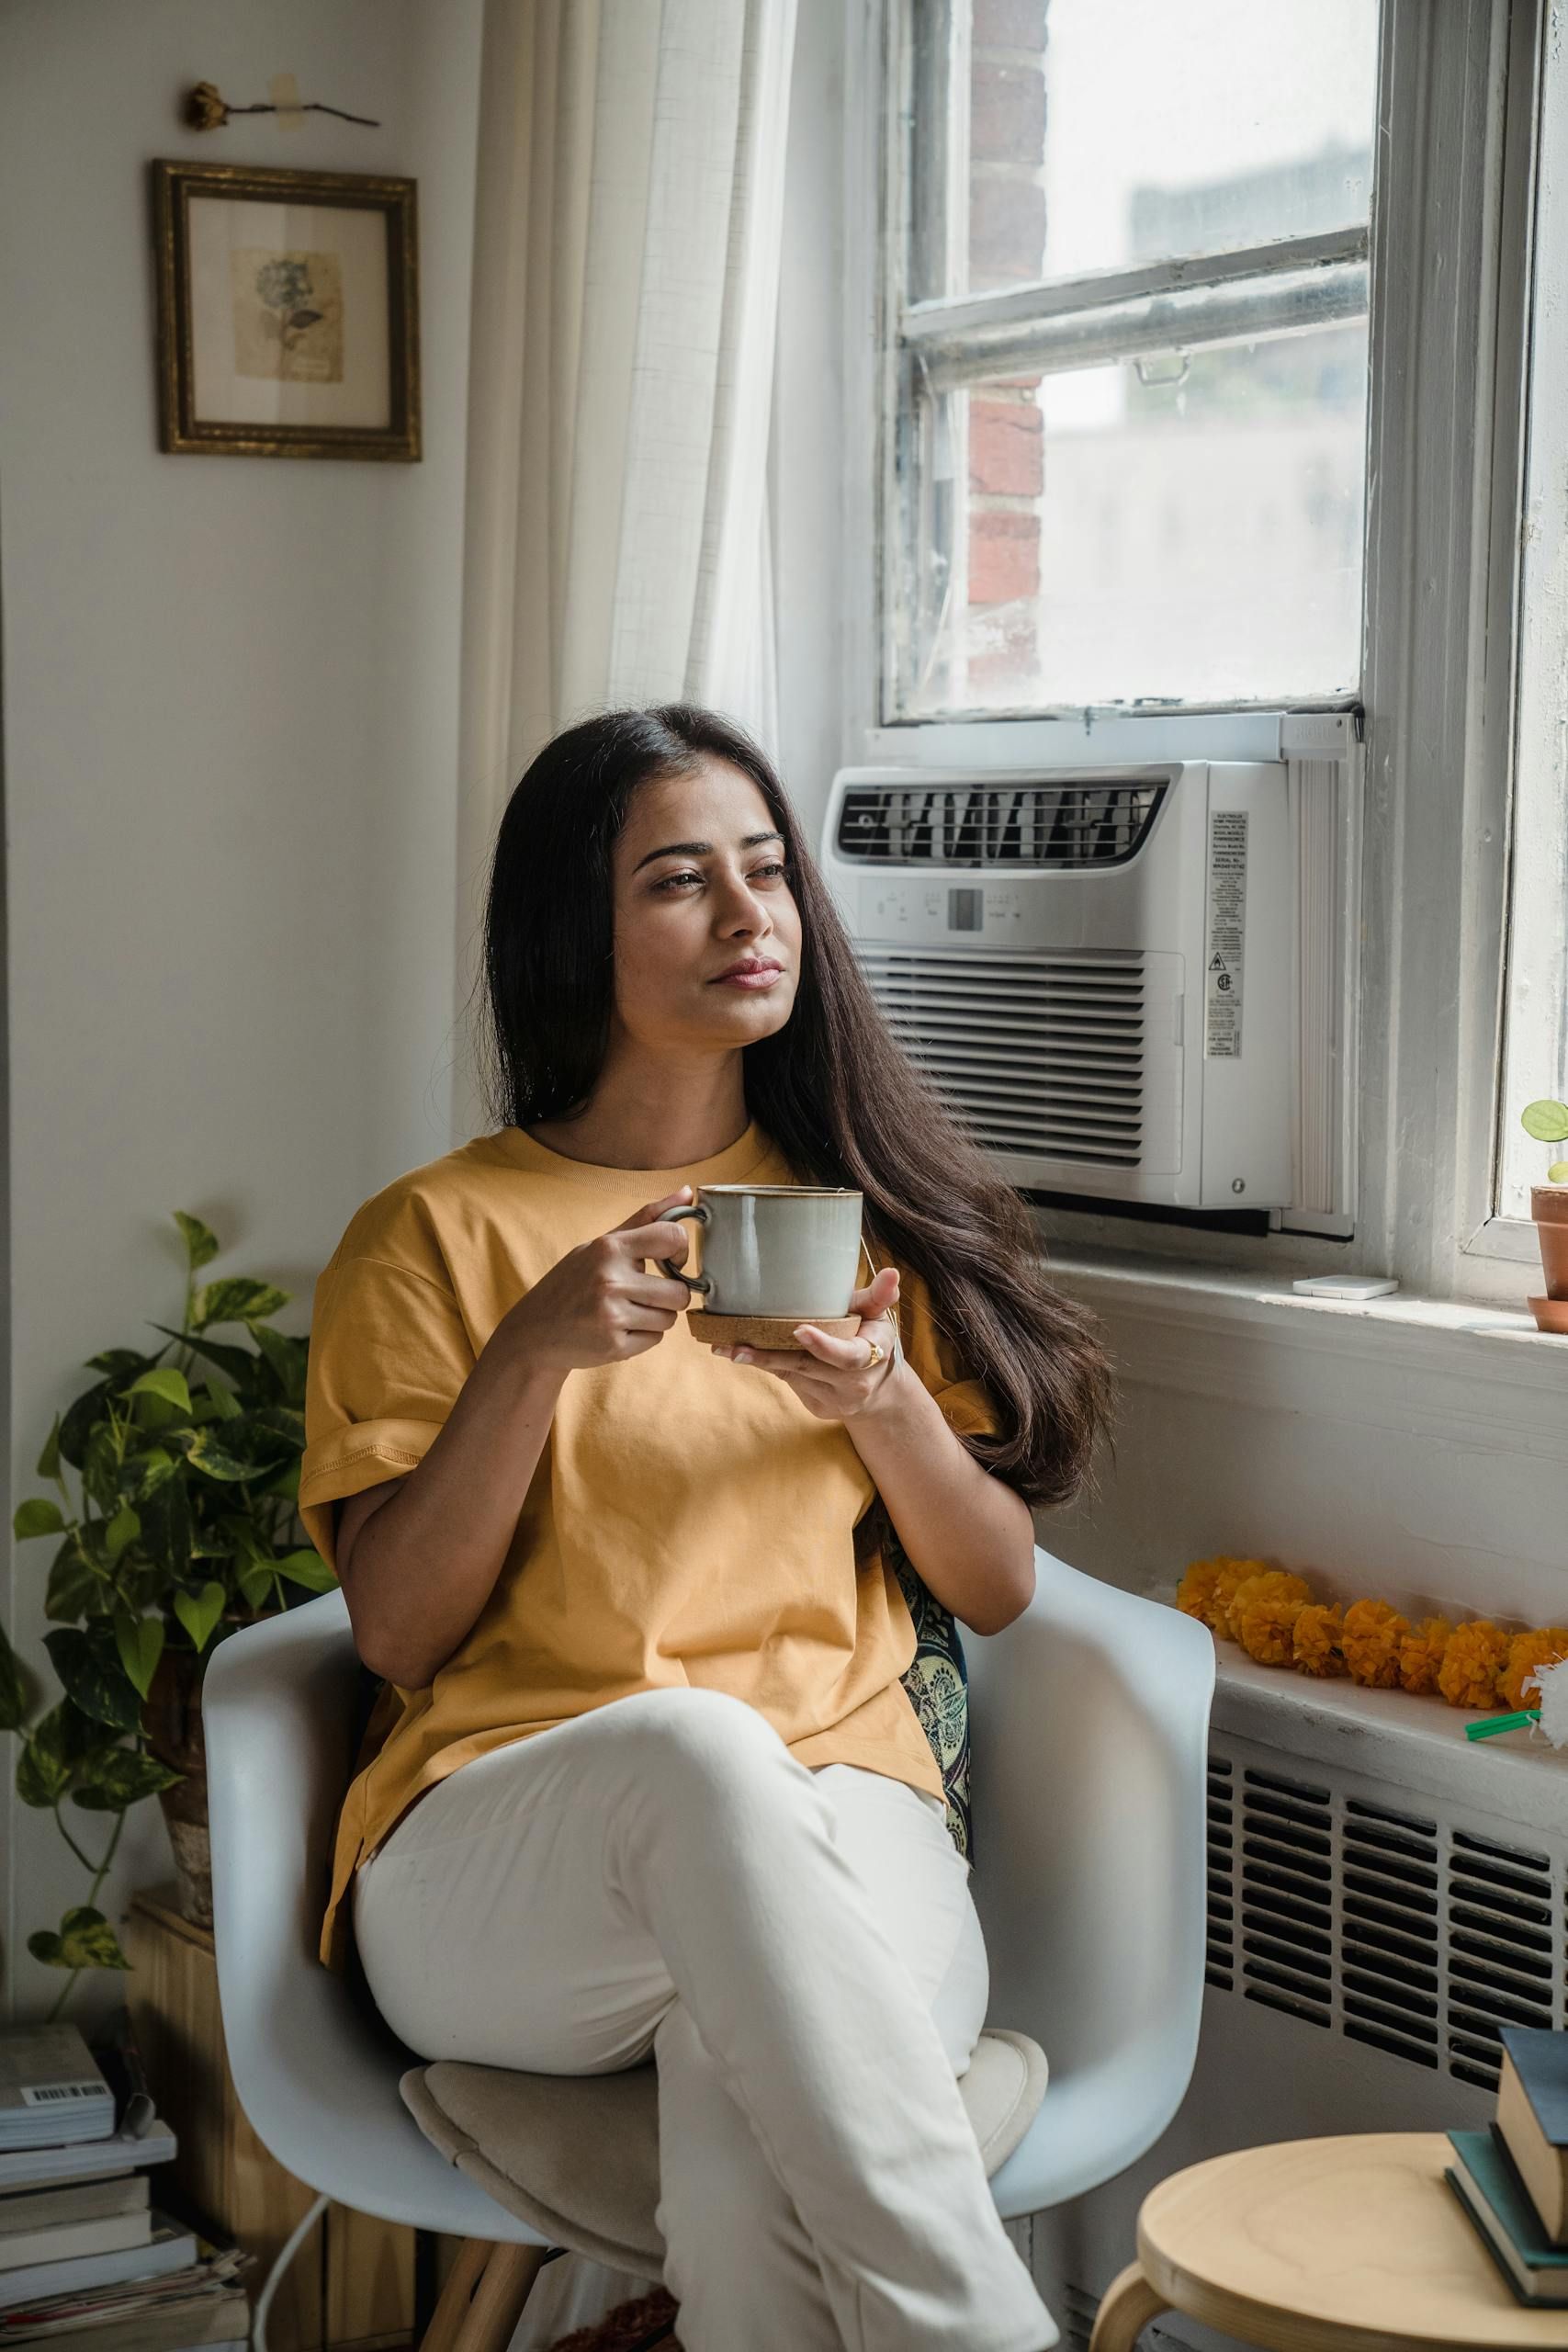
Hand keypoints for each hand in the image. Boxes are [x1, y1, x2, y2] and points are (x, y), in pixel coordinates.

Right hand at [494, 1187, 698, 1375]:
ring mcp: (612, 1315)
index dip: (681, 1251)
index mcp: (609, 1248)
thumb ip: (646, 1219)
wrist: (534, 1332)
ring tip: (628, 1311)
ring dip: (656, 1317)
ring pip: (670, 1318)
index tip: (671, 1260)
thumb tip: (687, 1192)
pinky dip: (643, 1336)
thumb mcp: (601, 1245)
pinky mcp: (614, 1345)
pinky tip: (619, 1329)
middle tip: (645, 1294)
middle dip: (670, 1296)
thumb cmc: (572, 1283)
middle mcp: (611, 1280)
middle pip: (680, 1292)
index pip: (672, 1237)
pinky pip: (656, 1339)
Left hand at [712, 1265, 903, 1420]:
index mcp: (870, 1356)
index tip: (799, 1330)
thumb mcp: (878, 1317)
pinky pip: (788, 1382)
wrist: (879, 1388)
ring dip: (759, 1361)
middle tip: (737, 1346)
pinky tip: (742, 1353)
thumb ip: (878, 1297)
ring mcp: (833, 1398)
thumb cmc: (872, 1339)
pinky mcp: (817, 1405)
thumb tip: (892, 1272)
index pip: (846, 1355)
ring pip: (792, 1375)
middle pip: (807, 1367)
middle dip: (770, 1356)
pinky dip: (768, 1366)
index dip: (823, 1345)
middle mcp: (852, 1383)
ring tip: (725, 1347)